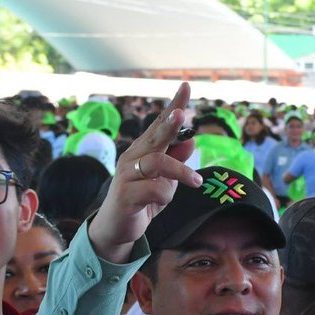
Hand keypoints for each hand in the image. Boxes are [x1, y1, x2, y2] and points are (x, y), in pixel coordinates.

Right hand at [89, 82, 200, 261]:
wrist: (117, 228)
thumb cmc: (143, 200)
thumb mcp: (165, 181)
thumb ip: (176, 161)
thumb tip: (192, 140)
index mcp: (143, 150)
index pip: (160, 124)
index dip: (173, 106)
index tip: (186, 86)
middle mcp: (132, 157)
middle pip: (155, 136)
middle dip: (170, 124)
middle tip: (182, 114)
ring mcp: (127, 175)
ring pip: (158, 163)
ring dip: (181, 172)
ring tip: (196, 182)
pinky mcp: (125, 194)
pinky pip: (154, 189)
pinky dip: (165, 196)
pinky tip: (162, 202)